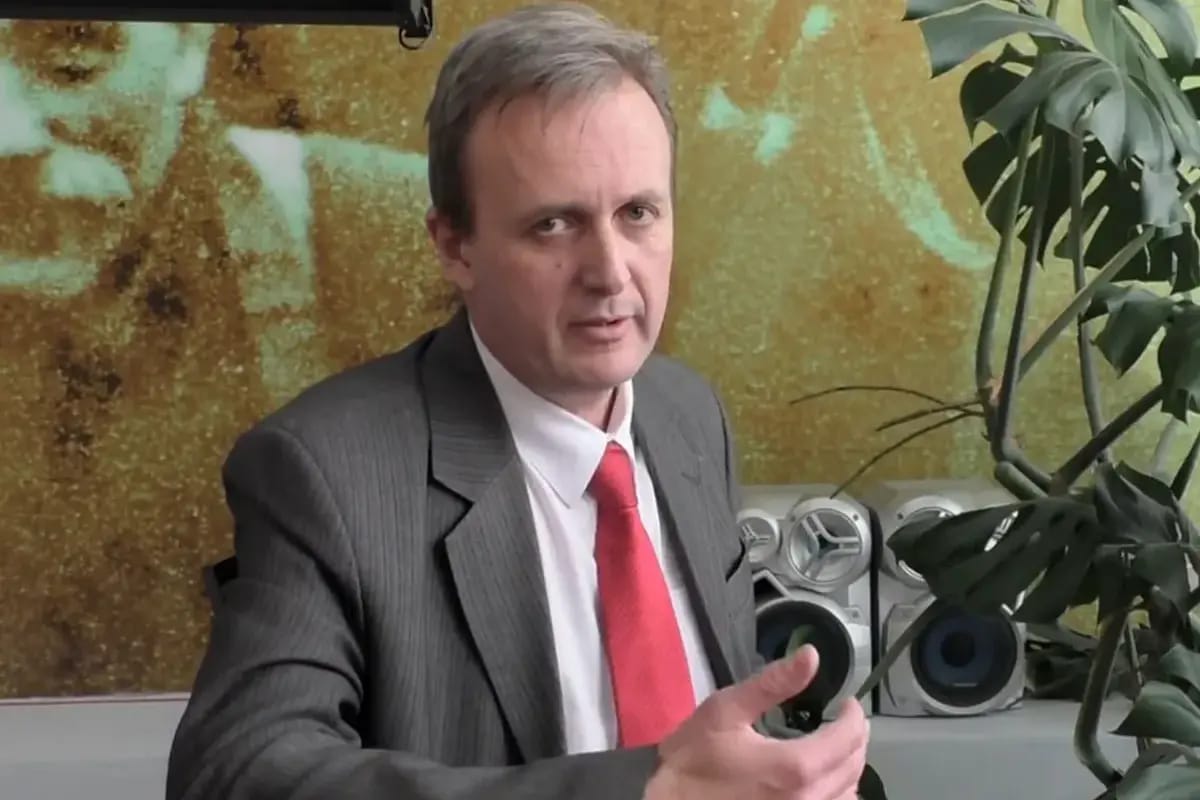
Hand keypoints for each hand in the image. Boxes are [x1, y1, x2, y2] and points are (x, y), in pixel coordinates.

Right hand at [644, 645, 868, 799]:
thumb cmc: (693, 759)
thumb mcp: (726, 710)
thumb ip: (773, 683)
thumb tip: (811, 656)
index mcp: (795, 766)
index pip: (848, 738)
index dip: (853, 715)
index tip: (846, 702)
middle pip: (854, 767)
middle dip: (855, 738)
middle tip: (845, 720)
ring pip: (849, 795)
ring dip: (849, 769)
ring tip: (837, 748)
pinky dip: (838, 794)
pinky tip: (824, 783)